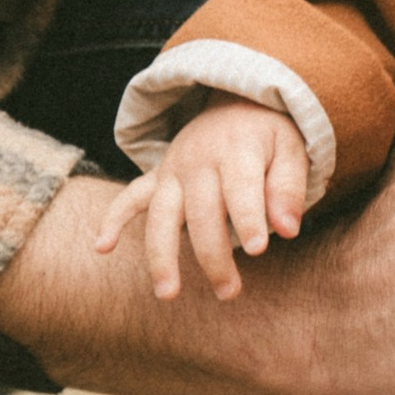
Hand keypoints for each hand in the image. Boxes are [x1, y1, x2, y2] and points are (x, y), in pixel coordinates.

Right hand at [96, 95, 310, 303]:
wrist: (236, 101)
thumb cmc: (270, 136)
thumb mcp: (292, 150)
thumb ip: (289, 188)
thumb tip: (288, 230)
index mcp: (237, 150)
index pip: (240, 189)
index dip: (249, 219)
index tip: (257, 250)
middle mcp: (198, 161)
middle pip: (201, 212)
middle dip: (213, 255)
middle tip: (229, 293)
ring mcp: (173, 170)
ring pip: (162, 215)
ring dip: (162, 255)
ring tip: (168, 293)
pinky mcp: (158, 178)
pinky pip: (130, 196)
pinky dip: (113, 219)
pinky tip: (101, 247)